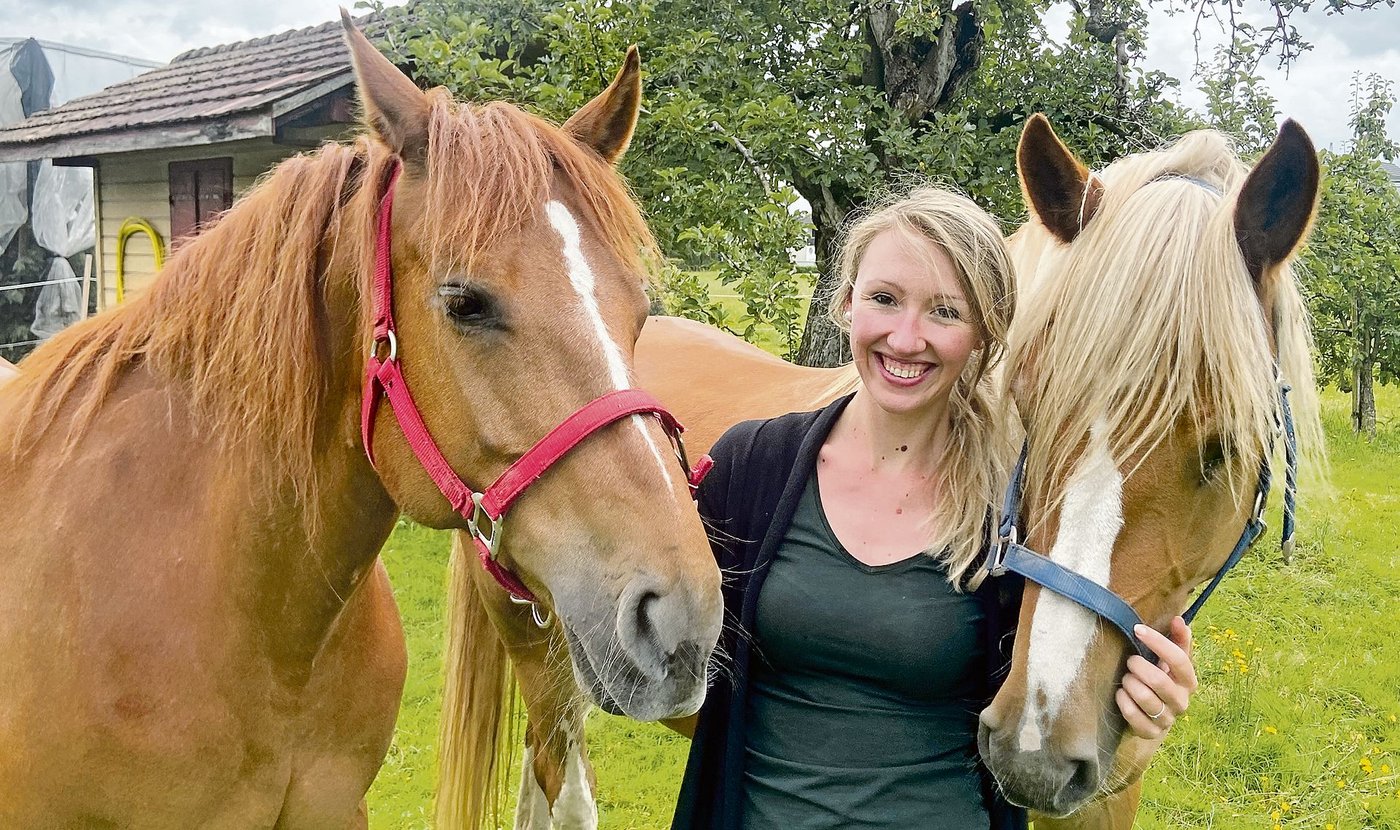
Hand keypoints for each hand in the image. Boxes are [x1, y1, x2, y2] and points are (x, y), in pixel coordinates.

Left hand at [1116, 616, 1197, 739]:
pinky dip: (1122, 701)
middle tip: (1129, 661)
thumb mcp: (1170, 661)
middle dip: (1138, 666)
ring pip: (1144, 698)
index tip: (1137, 629)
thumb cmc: (1161, 679)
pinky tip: (1120, 694)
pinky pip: (1133, 715)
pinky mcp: (1151, 732)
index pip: (1179, 659)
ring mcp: (1167, 719)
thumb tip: (1179, 619)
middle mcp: (1182, 702)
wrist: (1153, 715)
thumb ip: (1177, 640)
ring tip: (1126, 678)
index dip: (1157, 642)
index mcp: (1189, 681)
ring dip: (1129, 683)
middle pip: (1159, 680)